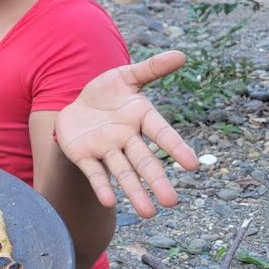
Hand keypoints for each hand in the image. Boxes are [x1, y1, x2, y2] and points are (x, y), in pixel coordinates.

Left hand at [55, 50, 198, 218]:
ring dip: (134, 191)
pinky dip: (101, 185)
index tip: (192, 164)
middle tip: (172, 202)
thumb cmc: (107, 92)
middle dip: (156, 180)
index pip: (161, 133)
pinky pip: (94, 172)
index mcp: (141, 118)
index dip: (175, 147)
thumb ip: (151, 69)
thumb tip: (181, 55)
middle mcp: (127, 138)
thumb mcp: (126, 76)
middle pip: (144, 161)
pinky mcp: (84, 155)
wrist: (75, 105)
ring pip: (122, 172)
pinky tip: (110, 200)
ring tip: (148, 214)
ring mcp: (106, 149)